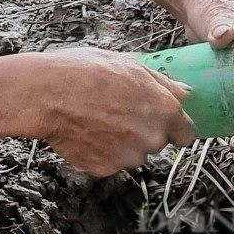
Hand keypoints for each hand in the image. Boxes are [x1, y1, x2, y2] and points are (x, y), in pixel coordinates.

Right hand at [38, 47, 194, 176]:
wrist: (47, 94)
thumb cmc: (85, 72)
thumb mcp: (129, 64)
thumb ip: (163, 83)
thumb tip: (185, 93)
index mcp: (164, 110)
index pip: (186, 134)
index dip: (174, 127)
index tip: (162, 121)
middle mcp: (152, 138)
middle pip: (157, 143)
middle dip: (143, 131)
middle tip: (118, 111)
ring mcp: (128, 157)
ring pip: (132, 154)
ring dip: (122, 143)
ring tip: (97, 118)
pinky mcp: (105, 169)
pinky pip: (109, 162)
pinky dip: (100, 151)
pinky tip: (85, 130)